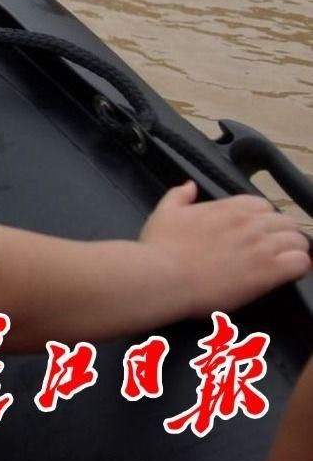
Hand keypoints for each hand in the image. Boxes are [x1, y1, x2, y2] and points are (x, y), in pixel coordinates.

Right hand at [139, 182, 309, 316]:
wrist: (166, 276)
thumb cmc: (161, 246)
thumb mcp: (165, 212)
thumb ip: (179, 195)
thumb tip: (190, 185)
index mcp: (227, 208)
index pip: (263, 205)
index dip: (264, 218)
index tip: (260, 232)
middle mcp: (248, 223)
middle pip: (285, 222)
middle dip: (284, 234)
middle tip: (276, 250)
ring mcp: (260, 246)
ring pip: (298, 240)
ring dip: (296, 250)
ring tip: (288, 262)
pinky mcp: (268, 271)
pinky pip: (300, 262)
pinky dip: (300, 266)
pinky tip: (292, 273)